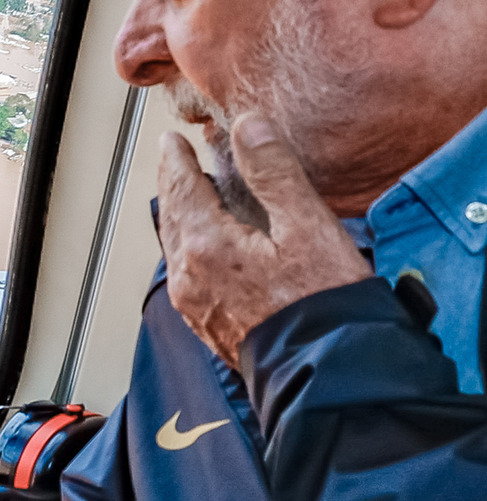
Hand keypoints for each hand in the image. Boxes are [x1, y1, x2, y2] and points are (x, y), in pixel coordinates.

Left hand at [157, 115, 370, 368]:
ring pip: (176, 245)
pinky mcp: (208, 324)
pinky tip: (205, 246)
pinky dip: (189, 245)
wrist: (328, 374)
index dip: (177, 160)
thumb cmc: (323, 305)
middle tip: (174, 161)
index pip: (182, 188)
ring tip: (188, 197)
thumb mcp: (307, 227)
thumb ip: (274, 173)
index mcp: (207, 244)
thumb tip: (248, 127)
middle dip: (173, 184)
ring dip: (179, 215)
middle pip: (172, 216)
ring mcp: (195, 303)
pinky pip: (187, 272)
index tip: (171, 142)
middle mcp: (190, 275)